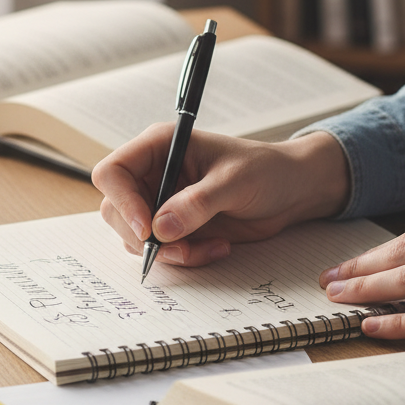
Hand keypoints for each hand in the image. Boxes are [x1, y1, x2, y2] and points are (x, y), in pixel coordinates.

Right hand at [92, 126, 349, 265]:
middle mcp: (153, 174)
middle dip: (144, 237)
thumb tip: (161, 228)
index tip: (149, 229)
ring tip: (206, 248)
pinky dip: (183, 258)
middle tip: (180, 249)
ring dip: (167, 252)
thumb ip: (197, 203)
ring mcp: (161, 202)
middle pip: (116, 210)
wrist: (291, 191)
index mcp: (159, 147)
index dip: (122, 201)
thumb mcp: (234, 182)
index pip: (113, 172)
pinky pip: (160, 250)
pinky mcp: (174, 227)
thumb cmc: (266, 170)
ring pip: (135, 236)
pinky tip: (215, 248)